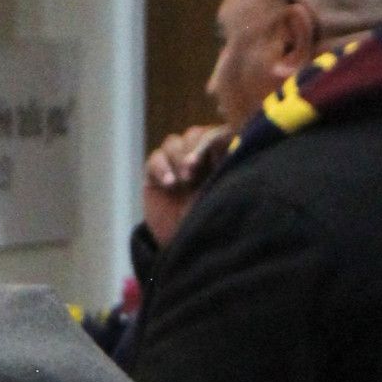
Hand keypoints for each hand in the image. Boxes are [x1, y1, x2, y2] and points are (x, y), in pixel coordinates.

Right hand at [140, 125, 228, 246]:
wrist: (186, 247)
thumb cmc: (211, 222)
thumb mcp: (223, 195)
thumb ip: (225, 168)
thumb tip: (227, 141)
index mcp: (221, 155)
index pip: (217, 134)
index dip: (212, 141)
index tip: (213, 156)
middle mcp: (199, 156)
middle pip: (194, 135)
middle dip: (193, 149)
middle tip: (193, 171)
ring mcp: (175, 164)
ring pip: (173, 143)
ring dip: (177, 158)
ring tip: (182, 182)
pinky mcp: (155, 174)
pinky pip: (155, 158)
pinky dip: (161, 167)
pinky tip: (168, 184)